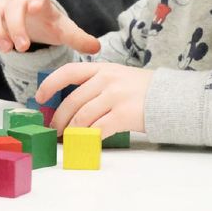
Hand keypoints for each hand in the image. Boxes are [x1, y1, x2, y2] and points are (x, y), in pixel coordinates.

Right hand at [0, 0, 99, 53]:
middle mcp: (16, 1)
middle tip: (20, 47)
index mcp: (38, 0)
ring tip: (5, 49)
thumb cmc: (46, 24)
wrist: (28, 21)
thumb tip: (96, 48)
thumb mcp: (62, 31)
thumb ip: (77, 38)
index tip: (36, 8)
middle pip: (11, 6)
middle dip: (14, 26)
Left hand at [36, 62, 152, 137]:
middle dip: (59, 118)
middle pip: (73, 100)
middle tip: (54, 129)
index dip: (50, 84)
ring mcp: (115, 96)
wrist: (171, 97)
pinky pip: (98, 129)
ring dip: (71, 131)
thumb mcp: (118, 76)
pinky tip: (87, 142)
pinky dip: (89, 138)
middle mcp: (107, 80)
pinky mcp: (123, 115)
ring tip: (68, 138)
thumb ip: (96, 84)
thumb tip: (70, 104)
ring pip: (82, 117)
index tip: (39, 97)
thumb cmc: (142, 90)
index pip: (69, 71)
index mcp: (102, 68)